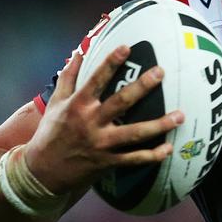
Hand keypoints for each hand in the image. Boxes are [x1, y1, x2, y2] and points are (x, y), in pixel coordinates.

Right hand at [22, 46, 183, 194]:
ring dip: (159, 125)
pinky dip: (152, 155)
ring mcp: (101, 144)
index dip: (110, 63)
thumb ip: (68, 77)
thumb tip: (79, 52)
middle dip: (142, 87)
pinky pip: (134, 159)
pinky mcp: (108, 162)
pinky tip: (169, 148)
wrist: (41, 173)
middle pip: (121, 102)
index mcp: (78, 106)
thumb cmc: (51, 133)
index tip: (126, 47)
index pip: (96, 80)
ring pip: (134, 133)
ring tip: (180, 115)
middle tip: (160, 72)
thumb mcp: (56, 102)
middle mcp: (91, 123)